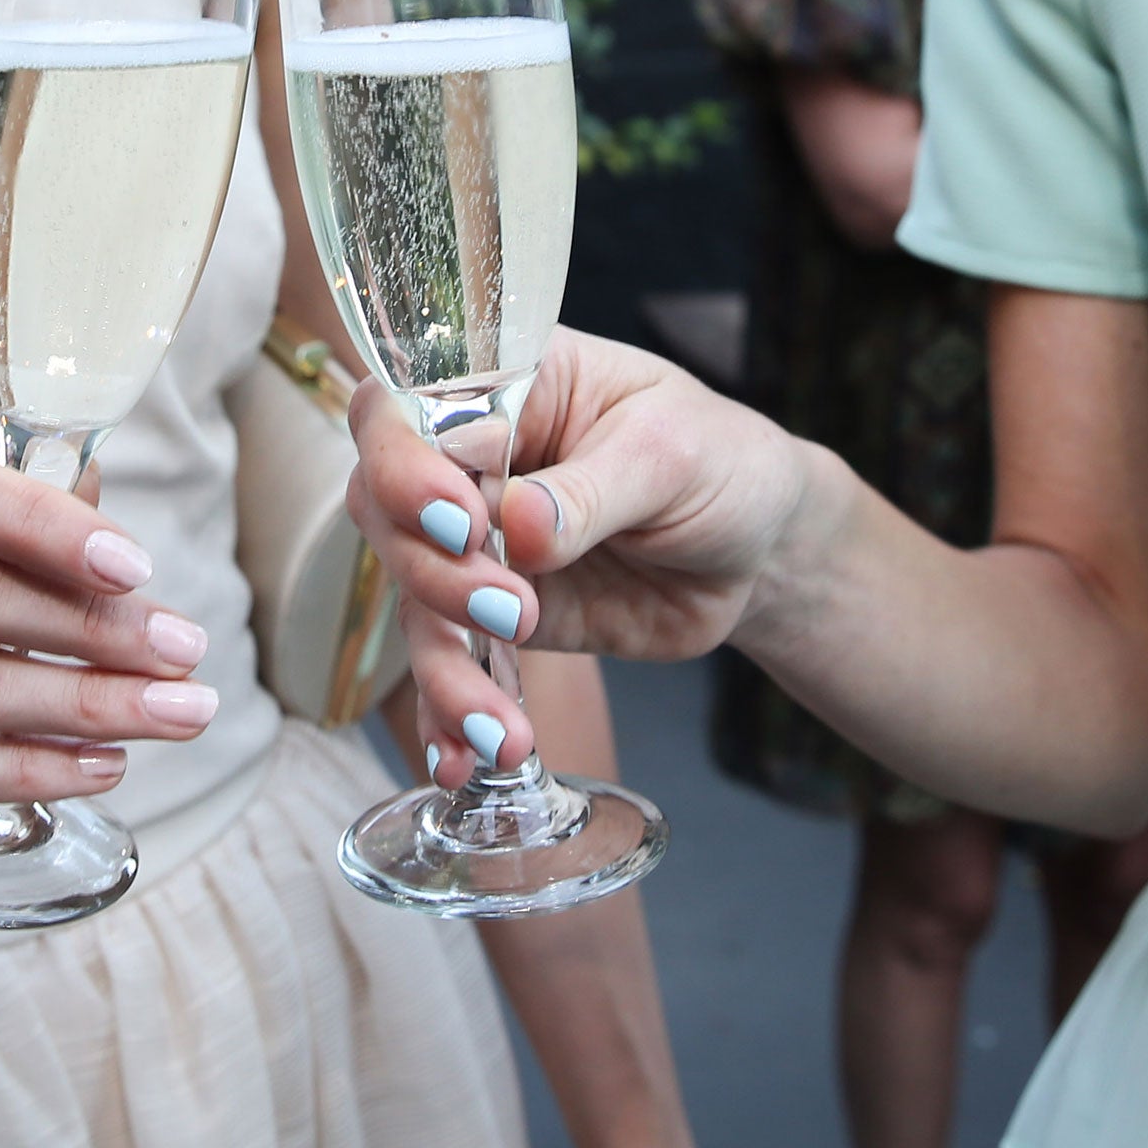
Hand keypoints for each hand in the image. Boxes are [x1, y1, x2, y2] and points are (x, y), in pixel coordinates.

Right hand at [346, 328, 811, 772]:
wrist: (762, 553)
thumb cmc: (722, 464)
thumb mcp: (673, 455)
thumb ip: (592, 489)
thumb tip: (518, 525)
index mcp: (503, 385)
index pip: (404, 409)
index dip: (406, 465)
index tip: (461, 521)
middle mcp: (468, 462)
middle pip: (384, 508)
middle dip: (432, 572)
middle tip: (512, 611)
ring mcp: (475, 544)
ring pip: (411, 598)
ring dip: (443, 666)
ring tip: (495, 724)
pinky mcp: (491, 618)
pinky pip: (449, 662)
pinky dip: (448, 715)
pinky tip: (463, 761)